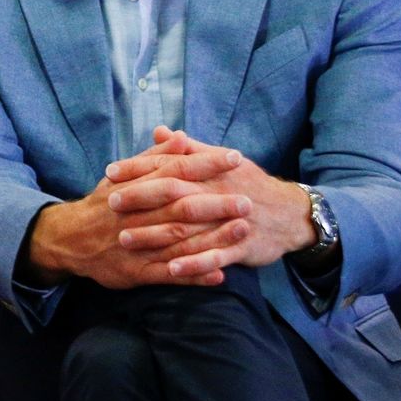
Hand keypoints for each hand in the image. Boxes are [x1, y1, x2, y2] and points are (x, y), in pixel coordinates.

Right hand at [26, 130, 253, 288]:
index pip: (174, 171)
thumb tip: (180, 136)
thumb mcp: (122, 175)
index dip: (205, 164)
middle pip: (180, 207)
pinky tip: (219, 274)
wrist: (70, 239)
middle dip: (215, 203)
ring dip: (212, 238)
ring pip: (178, 240)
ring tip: (243, 231)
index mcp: (135, 187)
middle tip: (248, 199)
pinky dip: (193, 275)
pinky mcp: (136, 272)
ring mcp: (137, 245)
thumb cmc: (103, 204)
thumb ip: (154, 157)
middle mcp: (137, 215)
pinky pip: (168, 275)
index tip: (235, 157)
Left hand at [106, 127, 314, 279]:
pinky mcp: (242, 246)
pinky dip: (194, 264)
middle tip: (111, 203)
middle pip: (174, 193)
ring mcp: (228, 221)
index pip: (168, 165)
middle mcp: (216, 193)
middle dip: (141, 198)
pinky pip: (216, 257)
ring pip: (188, 228)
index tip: (110, 172)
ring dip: (155, 235)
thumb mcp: (220, 160)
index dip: (138, 168)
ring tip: (125, 240)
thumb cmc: (247, 183)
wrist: (290, 213)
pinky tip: (171, 270)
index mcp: (209, 171)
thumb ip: (187, 148)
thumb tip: (159, 131)